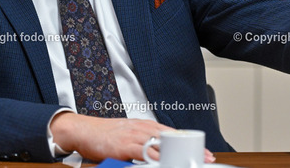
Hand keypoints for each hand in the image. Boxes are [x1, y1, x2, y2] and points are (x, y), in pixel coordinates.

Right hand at [50, 112, 215, 162]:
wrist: (84, 129)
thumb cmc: (106, 134)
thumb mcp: (130, 134)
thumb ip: (146, 142)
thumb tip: (160, 153)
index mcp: (147, 125)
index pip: (175, 133)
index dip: (191, 143)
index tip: (205, 152)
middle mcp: (143, 128)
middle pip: (173, 139)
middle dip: (190, 150)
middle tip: (204, 158)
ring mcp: (135, 136)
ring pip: (162, 146)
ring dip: (178, 155)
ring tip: (189, 162)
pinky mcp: (125, 146)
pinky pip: (145, 153)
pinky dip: (156, 159)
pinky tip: (165, 164)